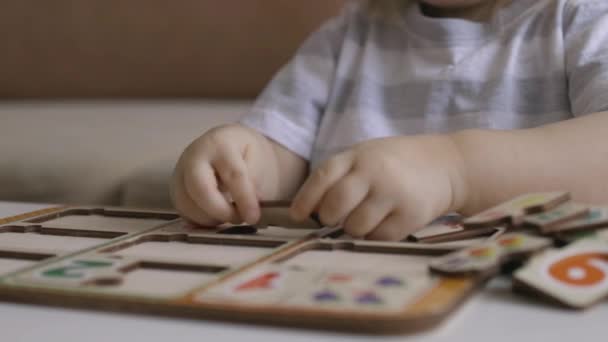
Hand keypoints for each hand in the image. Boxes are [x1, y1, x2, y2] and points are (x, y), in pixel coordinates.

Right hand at [171, 124, 280, 225]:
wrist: (226, 143)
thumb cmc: (244, 152)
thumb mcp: (258, 159)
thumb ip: (255, 182)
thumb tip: (249, 207)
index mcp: (220, 144)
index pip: (233, 175)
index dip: (244, 199)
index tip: (254, 217)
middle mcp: (194, 157)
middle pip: (200, 189)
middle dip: (221, 211)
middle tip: (239, 219)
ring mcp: (180, 173)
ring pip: (187, 204)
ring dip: (211, 218)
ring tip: (230, 215)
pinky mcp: (176, 189)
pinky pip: (183, 212)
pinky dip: (201, 221)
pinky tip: (217, 217)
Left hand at [290, 135, 467, 240]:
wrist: (446, 164)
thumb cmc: (396, 163)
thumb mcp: (367, 156)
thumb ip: (341, 175)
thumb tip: (311, 210)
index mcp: (358, 155)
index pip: (323, 177)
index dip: (306, 199)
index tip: (296, 216)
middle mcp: (374, 172)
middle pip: (335, 206)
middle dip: (329, 218)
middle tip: (335, 218)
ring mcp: (393, 193)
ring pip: (355, 226)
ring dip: (354, 228)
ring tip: (366, 216)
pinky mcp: (411, 214)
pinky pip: (379, 237)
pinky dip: (375, 235)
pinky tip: (385, 222)